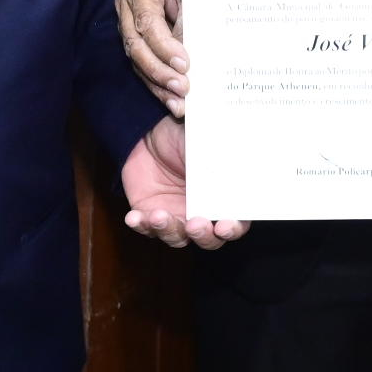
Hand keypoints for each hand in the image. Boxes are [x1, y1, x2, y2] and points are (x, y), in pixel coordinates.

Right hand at [116, 0, 186, 114]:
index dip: (164, 45)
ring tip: (179, 101)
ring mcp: (127, 25)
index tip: (184, 64)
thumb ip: (188, 22)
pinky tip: (172, 101)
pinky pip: (142, 68)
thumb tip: (191, 60)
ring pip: (137, 60)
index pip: (147, 20)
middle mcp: (127, 6)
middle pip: (137, 44)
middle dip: (160, 70)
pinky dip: (158, 86)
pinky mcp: (134, 42)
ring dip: (159, 84)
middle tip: (183, 87)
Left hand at [119, 117, 247, 249]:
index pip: (236, 221)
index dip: (233, 228)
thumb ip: (219, 159)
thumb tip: (232, 166)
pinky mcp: (151, 217)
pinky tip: (135, 217)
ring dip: (169, 230)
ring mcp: (177, 217)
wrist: (149, 132)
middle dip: (203, 235)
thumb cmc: (183, 136)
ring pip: (178, 238)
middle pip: (209, 239)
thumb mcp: (203, 144)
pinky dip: (142, 226)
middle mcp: (203, 213)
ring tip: (158, 215)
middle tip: (195, 225)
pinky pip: (147, 229)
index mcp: (222, 197)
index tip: (224, 226)